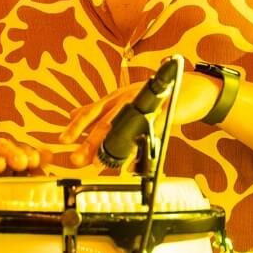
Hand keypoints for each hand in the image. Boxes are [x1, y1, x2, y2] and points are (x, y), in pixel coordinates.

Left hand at [64, 65, 212, 165]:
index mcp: (115, 98)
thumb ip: (99, 110)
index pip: (91, 111)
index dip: (76, 125)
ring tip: (99, 161)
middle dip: (88, 141)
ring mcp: (144, 105)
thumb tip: (72, 115)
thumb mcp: (123, 100)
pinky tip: (130, 164)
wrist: (189, 88)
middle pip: (103, 121)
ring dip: (109, 146)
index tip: (62, 140)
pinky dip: (138, 150)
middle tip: (76, 158)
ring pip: (123, 126)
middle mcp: (126, 99)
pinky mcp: (162, 114)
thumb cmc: (155, 97)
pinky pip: (147, 133)